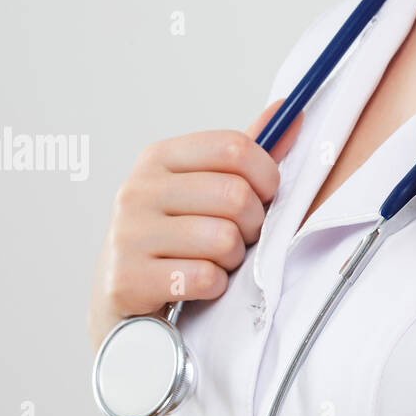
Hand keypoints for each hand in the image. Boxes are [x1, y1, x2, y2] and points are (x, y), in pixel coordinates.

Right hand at [87, 103, 301, 348]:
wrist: (127, 304)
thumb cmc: (179, 243)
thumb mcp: (205, 193)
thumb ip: (244, 157)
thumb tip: (288, 111)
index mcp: (159, 158)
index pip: (234, 147)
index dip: (267, 177)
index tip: (267, 197)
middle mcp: (137, 189)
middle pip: (235, 196)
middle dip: (253, 226)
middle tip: (239, 240)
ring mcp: (128, 233)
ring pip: (224, 239)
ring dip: (233, 260)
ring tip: (214, 263)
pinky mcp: (127, 278)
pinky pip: (204, 278)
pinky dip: (213, 288)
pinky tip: (197, 287)